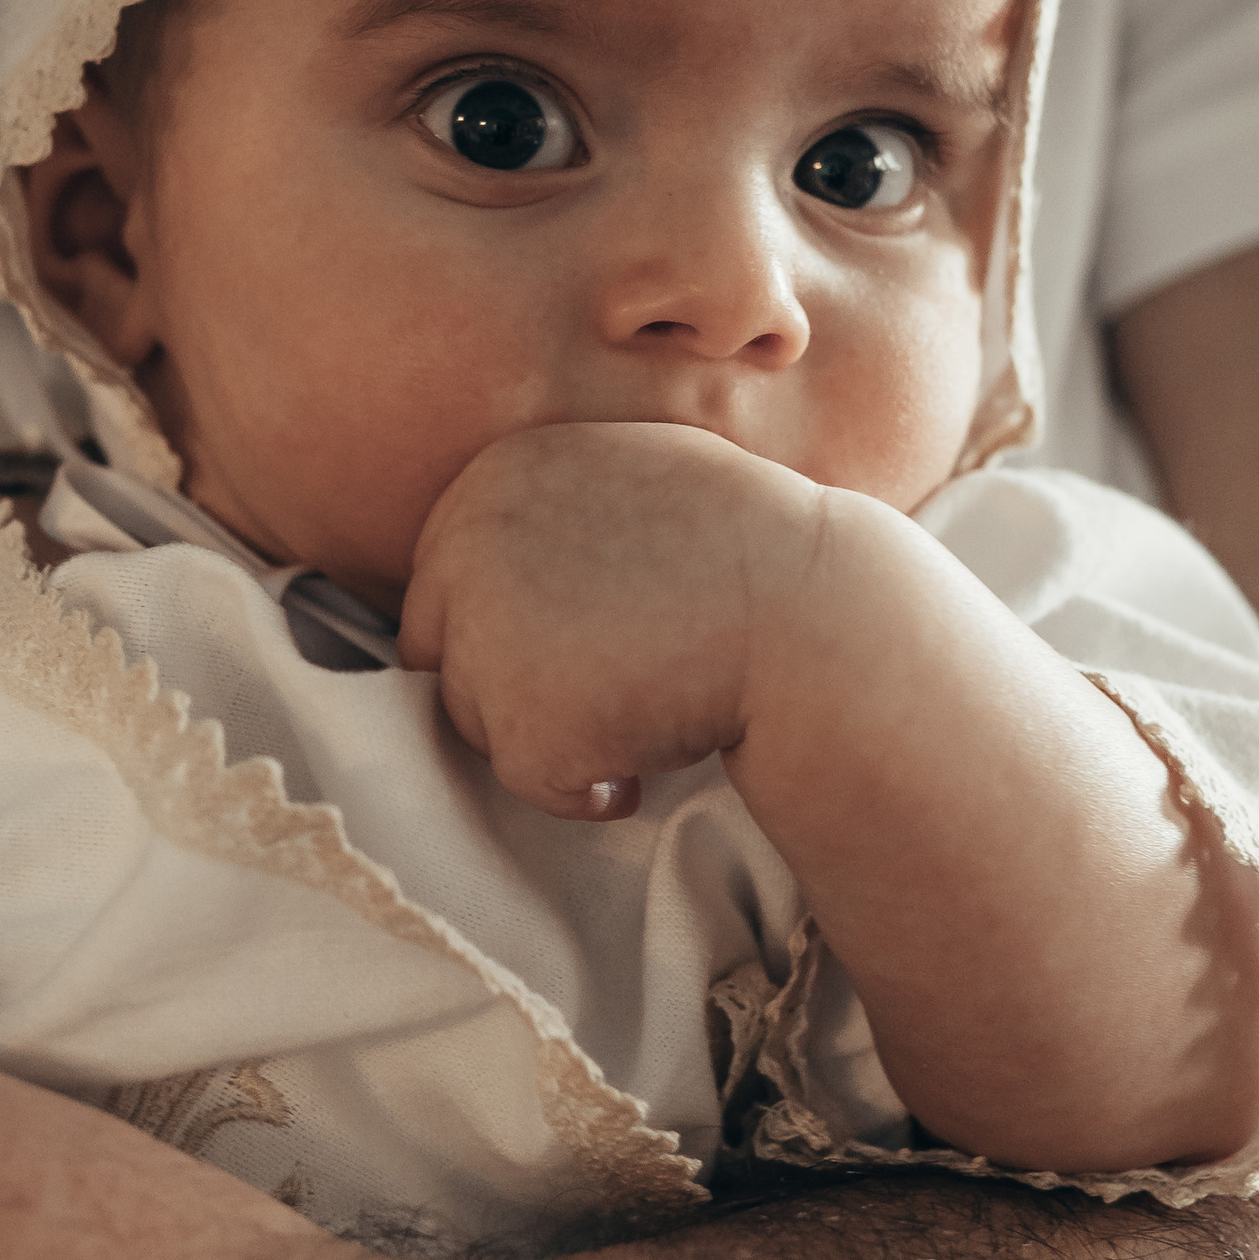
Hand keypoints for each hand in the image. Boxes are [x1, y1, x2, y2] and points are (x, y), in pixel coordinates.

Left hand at [398, 423, 832, 820]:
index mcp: (493, 475)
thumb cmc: (751, 547)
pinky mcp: (524, 723)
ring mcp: (487, 634)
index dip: (514, 623)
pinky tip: (650, 752)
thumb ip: (552, 500)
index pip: (445, 578)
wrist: (818, 614)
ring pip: (478, 720)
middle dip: (513, 681)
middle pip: (441, 650)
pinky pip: (529, 782)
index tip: (587, 636)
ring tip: (645, 701)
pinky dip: (585, 787)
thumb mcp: (635, 472)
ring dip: (552, 731)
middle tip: (614, 681)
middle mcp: (468, 544)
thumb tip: (483, 544)